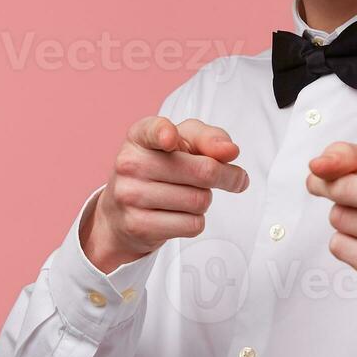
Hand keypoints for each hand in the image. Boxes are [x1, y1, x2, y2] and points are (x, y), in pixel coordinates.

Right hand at [82, 116, 248, 273]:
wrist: (122, 212)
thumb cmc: (161, 169)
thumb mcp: (183, 143)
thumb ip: (209, 139)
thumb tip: (230, 151)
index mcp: (140, 136)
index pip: (153, 130)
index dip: (164, 134)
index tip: (170, 139)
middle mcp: (130, 163)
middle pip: (203, 171)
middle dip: (227, 176)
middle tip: (234, 177)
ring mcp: (130, 195)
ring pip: (200, 201)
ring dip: (205, 200)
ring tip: (188, 195)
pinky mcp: (138, 225)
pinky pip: (192, 225)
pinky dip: (196, 221)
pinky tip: (178, 214)